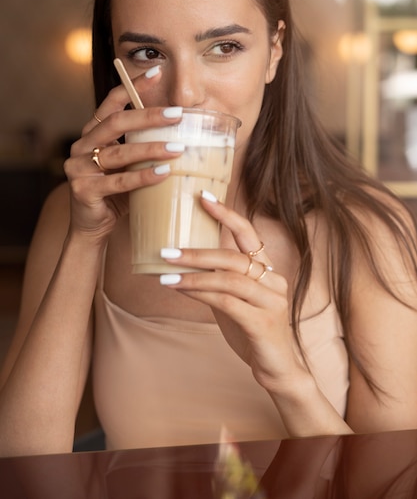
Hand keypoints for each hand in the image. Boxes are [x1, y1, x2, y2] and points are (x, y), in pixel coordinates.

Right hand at [63, 70, 183, 239]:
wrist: (93, 227)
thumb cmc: (117, 193)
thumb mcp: (130, 166)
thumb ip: (144, 148)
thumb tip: (186, 131)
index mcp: (92, 135)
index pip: (111, 104)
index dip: (132, 87)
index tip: (157, 71)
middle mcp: (81, 147)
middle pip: (115, 124)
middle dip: (148, 116)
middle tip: (178, 114)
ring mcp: (79, 168)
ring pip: (118, 153)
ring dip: (151, 148)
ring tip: (178, 148)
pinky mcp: (83, 190)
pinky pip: (117, 181)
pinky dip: (142, 176)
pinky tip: (164, 172)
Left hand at [160, 192, 306, 392]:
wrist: (279, 369)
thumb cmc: (254, 331)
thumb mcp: (237, 300)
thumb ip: (221, 280)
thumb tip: (186, 263)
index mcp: (268, 271)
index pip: (249, 234)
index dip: (227, 214)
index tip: (203, 197)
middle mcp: (273, 281)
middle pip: (234, 257)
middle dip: (197, 252)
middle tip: (167, 250)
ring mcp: (271, 302)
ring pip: (229, 278)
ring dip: (193, 275)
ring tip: (166, 273)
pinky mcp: (263, 323)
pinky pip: (227, 302)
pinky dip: (201, 294)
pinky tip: (180, 290)